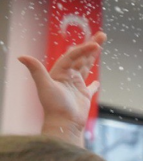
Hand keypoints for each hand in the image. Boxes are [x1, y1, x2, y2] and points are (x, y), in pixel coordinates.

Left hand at [20, 31, 105, 146]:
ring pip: (86, 68)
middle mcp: (68, 77)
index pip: (73, 56)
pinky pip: (90, 88)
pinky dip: (94, 84)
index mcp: (60, 73)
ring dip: (93, 58)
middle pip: (81, 58)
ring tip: (101, 46)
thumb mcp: (45, 86)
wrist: (64, 124)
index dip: (84, 49)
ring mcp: (76, 86)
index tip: (95, 44)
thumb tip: (22, 56)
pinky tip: (97, 82)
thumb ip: (36, 70)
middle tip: (102, 35)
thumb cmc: (54, 107)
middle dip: (91, 47)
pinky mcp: (83, 96)